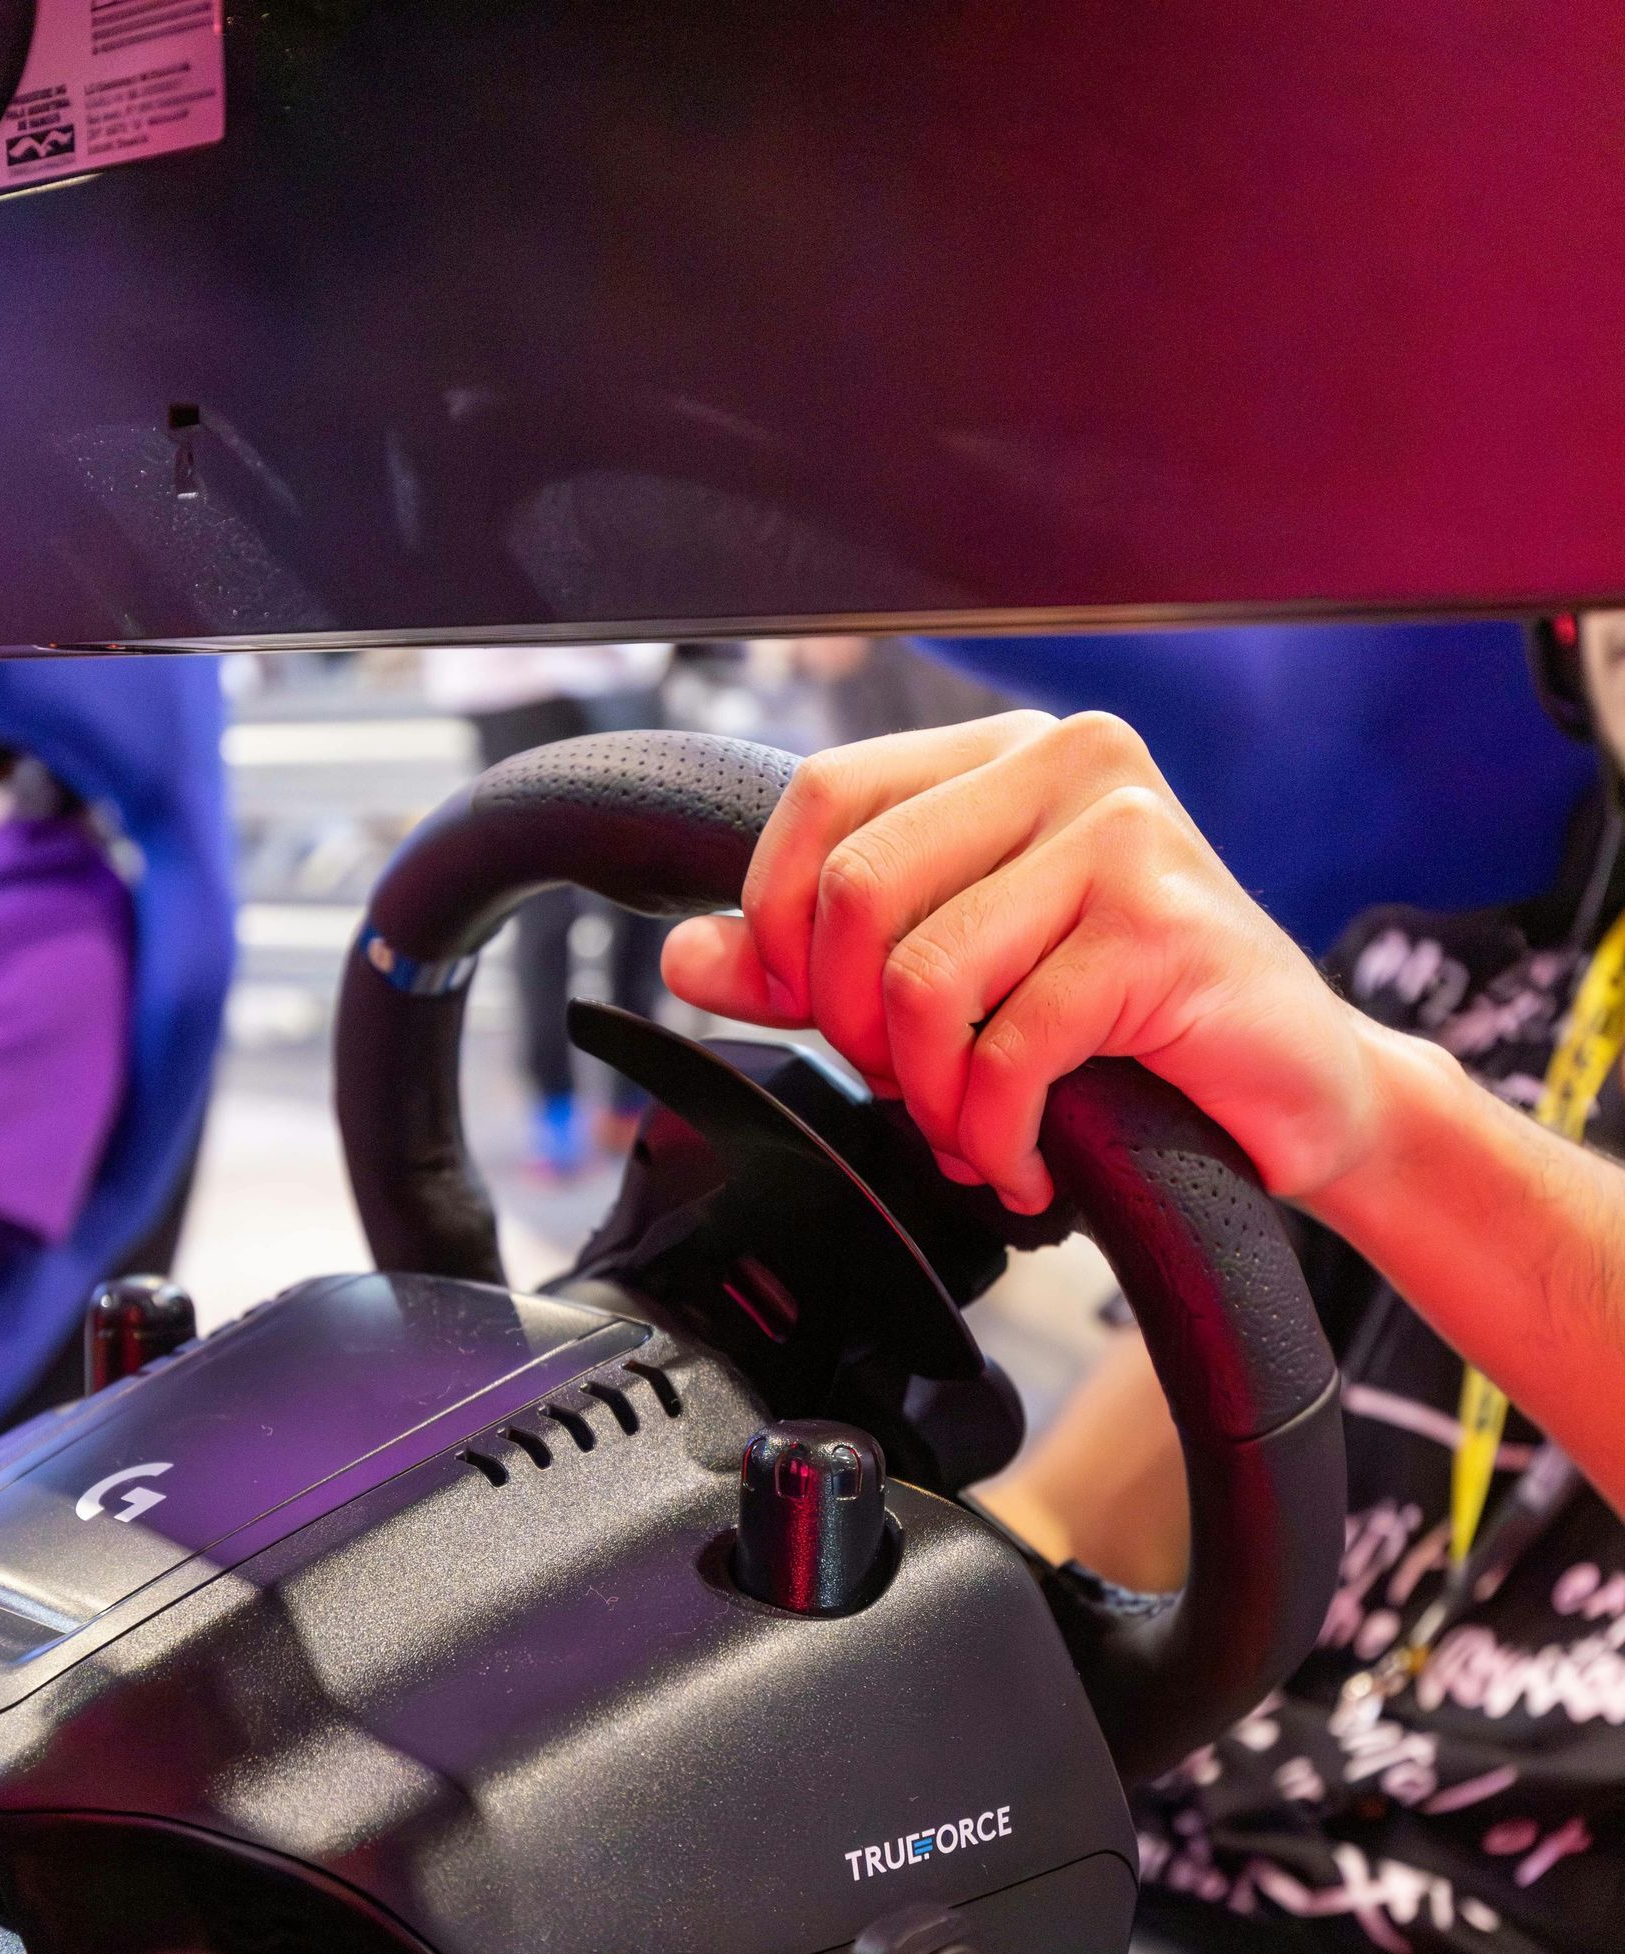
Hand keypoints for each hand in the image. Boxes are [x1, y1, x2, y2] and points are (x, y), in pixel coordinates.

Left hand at [661, 712, 1384, 1212]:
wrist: (1298, 1099)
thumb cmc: (1132, 1037)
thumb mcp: (959, 991)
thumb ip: (821, 965)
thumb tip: (688, 957)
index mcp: (1003, 757)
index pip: (822, 800)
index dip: (782, 926)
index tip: (823, 1018)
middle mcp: (1067, 763)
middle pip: (856, 889)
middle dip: (858, 1028)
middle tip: (914, 1093)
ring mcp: (1123, 832)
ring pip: (925, 976)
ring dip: (931, 1097)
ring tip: (978, 1136)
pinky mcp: (1163, 924)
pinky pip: (1010, 1048)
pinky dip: (998, 1136)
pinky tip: (1032, 1164)